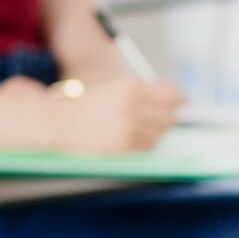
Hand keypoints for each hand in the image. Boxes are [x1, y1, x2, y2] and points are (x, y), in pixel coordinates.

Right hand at [51, 76, 183, 153]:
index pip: (171, 94)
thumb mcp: (115, 90)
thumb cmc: (85, 108)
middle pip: (169, 116)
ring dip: (152, 134)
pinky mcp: (125, 148)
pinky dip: (142, 146)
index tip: (180, 102)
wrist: (59, 126)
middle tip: (155, 120)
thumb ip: (144, 93)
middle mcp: (133, 107)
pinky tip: (127, 141)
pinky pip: (146, 149)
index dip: (178, 99)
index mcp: (131, 88)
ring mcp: (130, 129)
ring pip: (159, 135)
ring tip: (132, 130)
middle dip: (165, 118)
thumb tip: (179, 99)